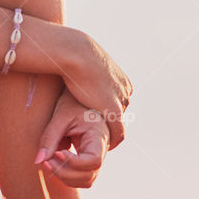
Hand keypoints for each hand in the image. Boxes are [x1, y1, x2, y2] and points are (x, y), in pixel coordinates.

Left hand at [34, 88, 110, 187]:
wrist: (82, 102)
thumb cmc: (73, 106)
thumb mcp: (60, 117)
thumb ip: (49, 138)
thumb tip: (38, 161)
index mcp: (99, 137)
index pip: (94, 160)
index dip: (75, 162)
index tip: (58, 153)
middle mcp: (102, 152)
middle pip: (89, 175)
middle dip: (65, 173)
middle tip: (46, 161)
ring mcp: (96, 159)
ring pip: (85, 181)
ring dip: (65, 177)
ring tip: (48, 161)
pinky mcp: (88, 163)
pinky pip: (80, 179)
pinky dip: (66, 176)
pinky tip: (53, 162)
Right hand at [63, 32, 131, 149]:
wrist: (75, 52)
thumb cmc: (73, 53)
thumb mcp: (83, 61)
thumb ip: (85, 67)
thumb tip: (77, 65)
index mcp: (121, 78)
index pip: (118, 98)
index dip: (107, 109)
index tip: (98, 117)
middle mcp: (125, 90)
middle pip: (120, 110)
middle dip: (110, 120)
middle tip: (97, 131)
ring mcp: (121, 100)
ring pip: (119, 121)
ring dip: (111, 131)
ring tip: (99, 140)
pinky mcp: (114, 110)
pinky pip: (118, 131)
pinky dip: (113, 141)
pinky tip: (105, 146)